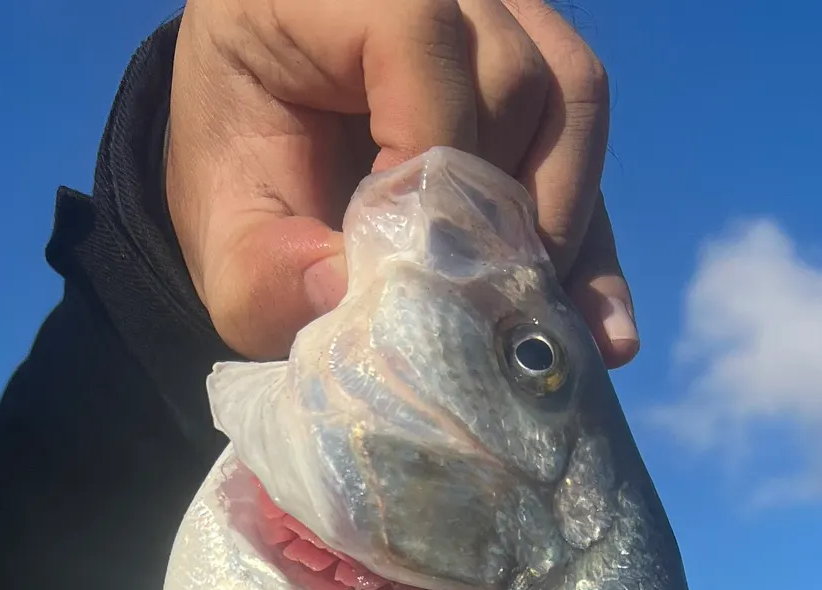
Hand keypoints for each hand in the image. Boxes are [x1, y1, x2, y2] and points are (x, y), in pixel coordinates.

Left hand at [164, 0, 638, 366]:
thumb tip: (349, 294)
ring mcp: (501, 13)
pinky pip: (586, 135)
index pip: (419, 34)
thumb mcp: (225, 240)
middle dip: (497, 210)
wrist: (268, 157)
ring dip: (556, 224)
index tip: (409, 254)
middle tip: (474, 313)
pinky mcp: (542, 66)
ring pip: (571, 100)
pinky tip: (596, 326)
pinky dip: (588, 236)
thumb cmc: (244, 182)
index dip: (431, 149)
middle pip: (512, 75)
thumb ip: (268, 274)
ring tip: (529, 321)